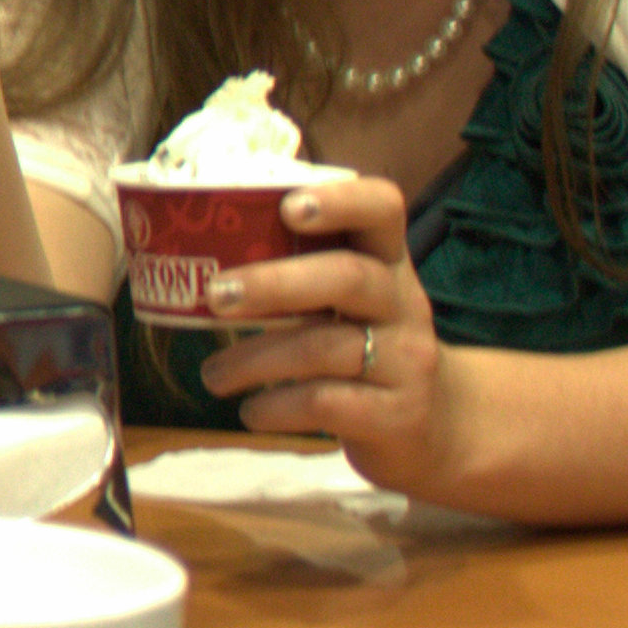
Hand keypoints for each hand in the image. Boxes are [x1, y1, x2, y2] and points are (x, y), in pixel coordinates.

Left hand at [198, 171, 457, 481]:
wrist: (438, 426)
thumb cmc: (365, 347)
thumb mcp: (348, 303)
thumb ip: (297, 272)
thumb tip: (190, 249)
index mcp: (387, 261)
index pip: (383, 208)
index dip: (340, 201)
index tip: (288, 206)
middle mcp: (404, 303)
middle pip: (347, 277)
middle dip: (274, 283)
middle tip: (215, 295)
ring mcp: (407, 360)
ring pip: (324, 348)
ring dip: (253, 360)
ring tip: (213, 376)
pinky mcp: (397, 414)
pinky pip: (326, 403)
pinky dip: (276, 407)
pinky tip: (251, 412)